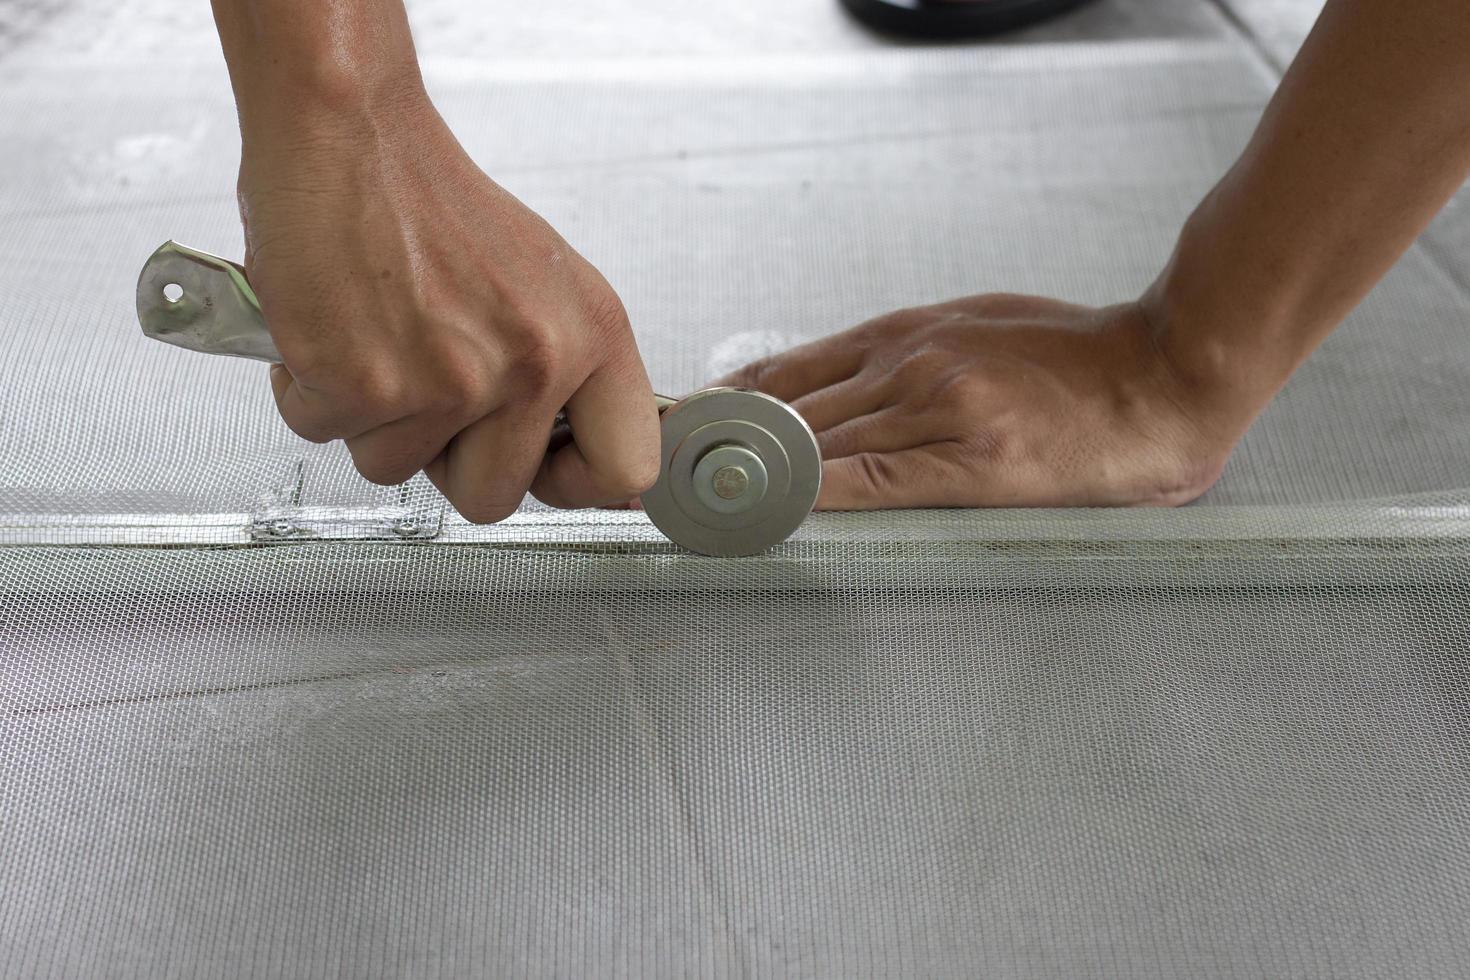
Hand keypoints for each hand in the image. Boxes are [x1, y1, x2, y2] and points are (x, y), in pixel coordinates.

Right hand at [237, 93, 659, 520]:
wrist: (349, 133)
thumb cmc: (429, 199)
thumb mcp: (543, 282)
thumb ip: (567, 368)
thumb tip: (582, 458)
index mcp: (591, 334)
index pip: (625, 465)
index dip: (574, 483)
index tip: (541, 471)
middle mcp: (533, 363)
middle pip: (493, 497)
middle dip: (446, 460)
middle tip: (426, 393)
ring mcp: (452, 381)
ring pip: (396, 470)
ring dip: (371, 420)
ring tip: (377, 339)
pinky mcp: (367, 384)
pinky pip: (324, 434)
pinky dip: (309, 390)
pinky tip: (332, 328)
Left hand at [716, 294, 1247, 508]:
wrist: (1165, 373)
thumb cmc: (1074, 354)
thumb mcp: (970, 328)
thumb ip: (897, 358)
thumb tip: (827, 395)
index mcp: (903, 332)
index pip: (781, 372)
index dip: (718, 409)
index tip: (673, 438)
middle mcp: (908, 365)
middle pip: (783, 412)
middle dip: (714, 451)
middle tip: (655, 484)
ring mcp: (939, 410)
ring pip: (816, 447)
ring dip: (745, 479)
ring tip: (687, 509)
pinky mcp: (974, 463)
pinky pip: (872, 484)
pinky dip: (810, 499)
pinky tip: (766, 515)